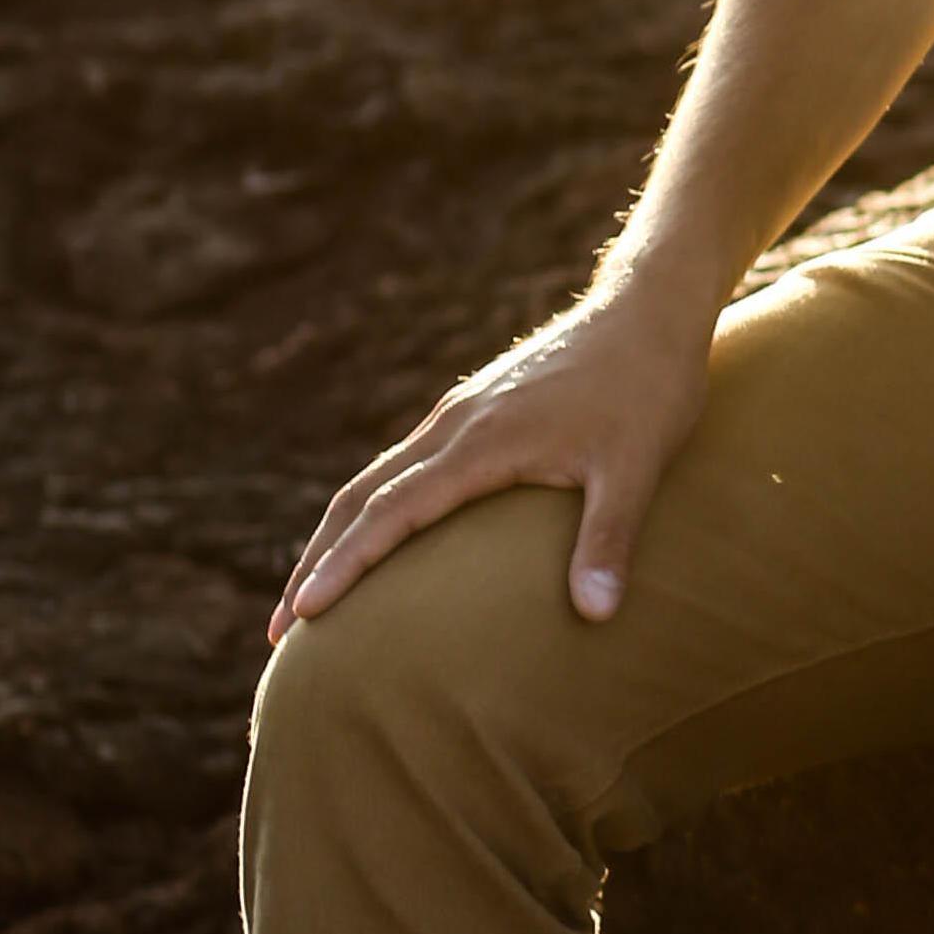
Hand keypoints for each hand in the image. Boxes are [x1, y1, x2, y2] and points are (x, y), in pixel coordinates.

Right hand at [270, 276, 719, 641]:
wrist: (652, 307)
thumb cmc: (649, 388)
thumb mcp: (637, 468)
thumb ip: (610, 538)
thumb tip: (597, 614)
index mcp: (482, 442)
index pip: (392, 511)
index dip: (345, 564)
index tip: (302, 614)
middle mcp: (456, 423)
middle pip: (361, 496)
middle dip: (318, 560)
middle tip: (281, 627)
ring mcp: (462, 411)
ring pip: (379, 476)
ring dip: (340, 532)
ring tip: (312, 593)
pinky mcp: (478, 405)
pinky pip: (407, 461)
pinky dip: (376, 503)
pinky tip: (381, 531)